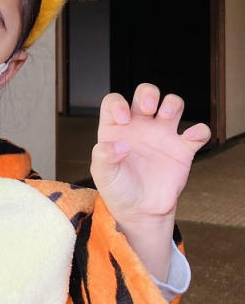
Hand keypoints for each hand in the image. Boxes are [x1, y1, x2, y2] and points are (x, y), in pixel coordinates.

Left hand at [90, 83, 210, 223]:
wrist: (140, 210)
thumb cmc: (118, 189)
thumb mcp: (102, 175)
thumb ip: (103, 157)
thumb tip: (121, 144)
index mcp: (116, 129)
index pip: (114, 102)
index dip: (119, 103)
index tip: (124, 120)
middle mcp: (139, 127)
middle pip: (146, 94)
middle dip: (149, 93)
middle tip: (148, 108)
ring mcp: (162, 135)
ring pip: (173, 104)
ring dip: (173, 103)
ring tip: (166, 117)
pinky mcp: (182, 149)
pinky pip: (198, 132)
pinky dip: (200, 130)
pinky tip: (189, 137)